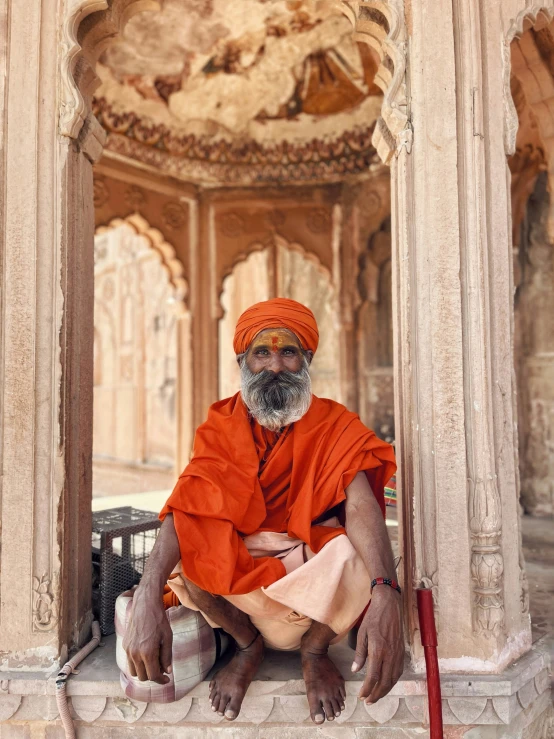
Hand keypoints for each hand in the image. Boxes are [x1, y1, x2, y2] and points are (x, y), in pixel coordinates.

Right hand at [122, 584, 172, 683]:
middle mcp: (135, 653)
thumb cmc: (159, 620)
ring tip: (154, 663)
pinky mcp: (124, 645)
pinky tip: (146, 655)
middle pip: (143, 677)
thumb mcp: (168, 637)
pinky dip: (137, 664)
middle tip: (161, 669)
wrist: (145, 605)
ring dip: (144, 671)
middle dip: (153, 676)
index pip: (153, 675)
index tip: (167, 679)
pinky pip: (130, 661)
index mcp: (147, 652)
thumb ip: (167, 656)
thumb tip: (167, 671)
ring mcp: (128, 650)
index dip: (161, 680)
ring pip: (134, 672)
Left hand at [351, 587, 403, 702]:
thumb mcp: (362, 633)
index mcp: (378, 650)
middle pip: (384, 682)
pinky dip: (393, 681)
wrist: (389, 605)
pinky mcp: (402, 651)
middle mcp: (390, 654)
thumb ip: (359, 654)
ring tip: (376, 696)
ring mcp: (398, 654)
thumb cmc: (373, 618)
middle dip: (376, 694)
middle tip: (368, 701)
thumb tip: (356, 670)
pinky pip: (398, 671)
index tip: (361, 696)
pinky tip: (387, 683)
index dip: (367, 689)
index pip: (373, 677)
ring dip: (385, 690)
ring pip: (393, 679)